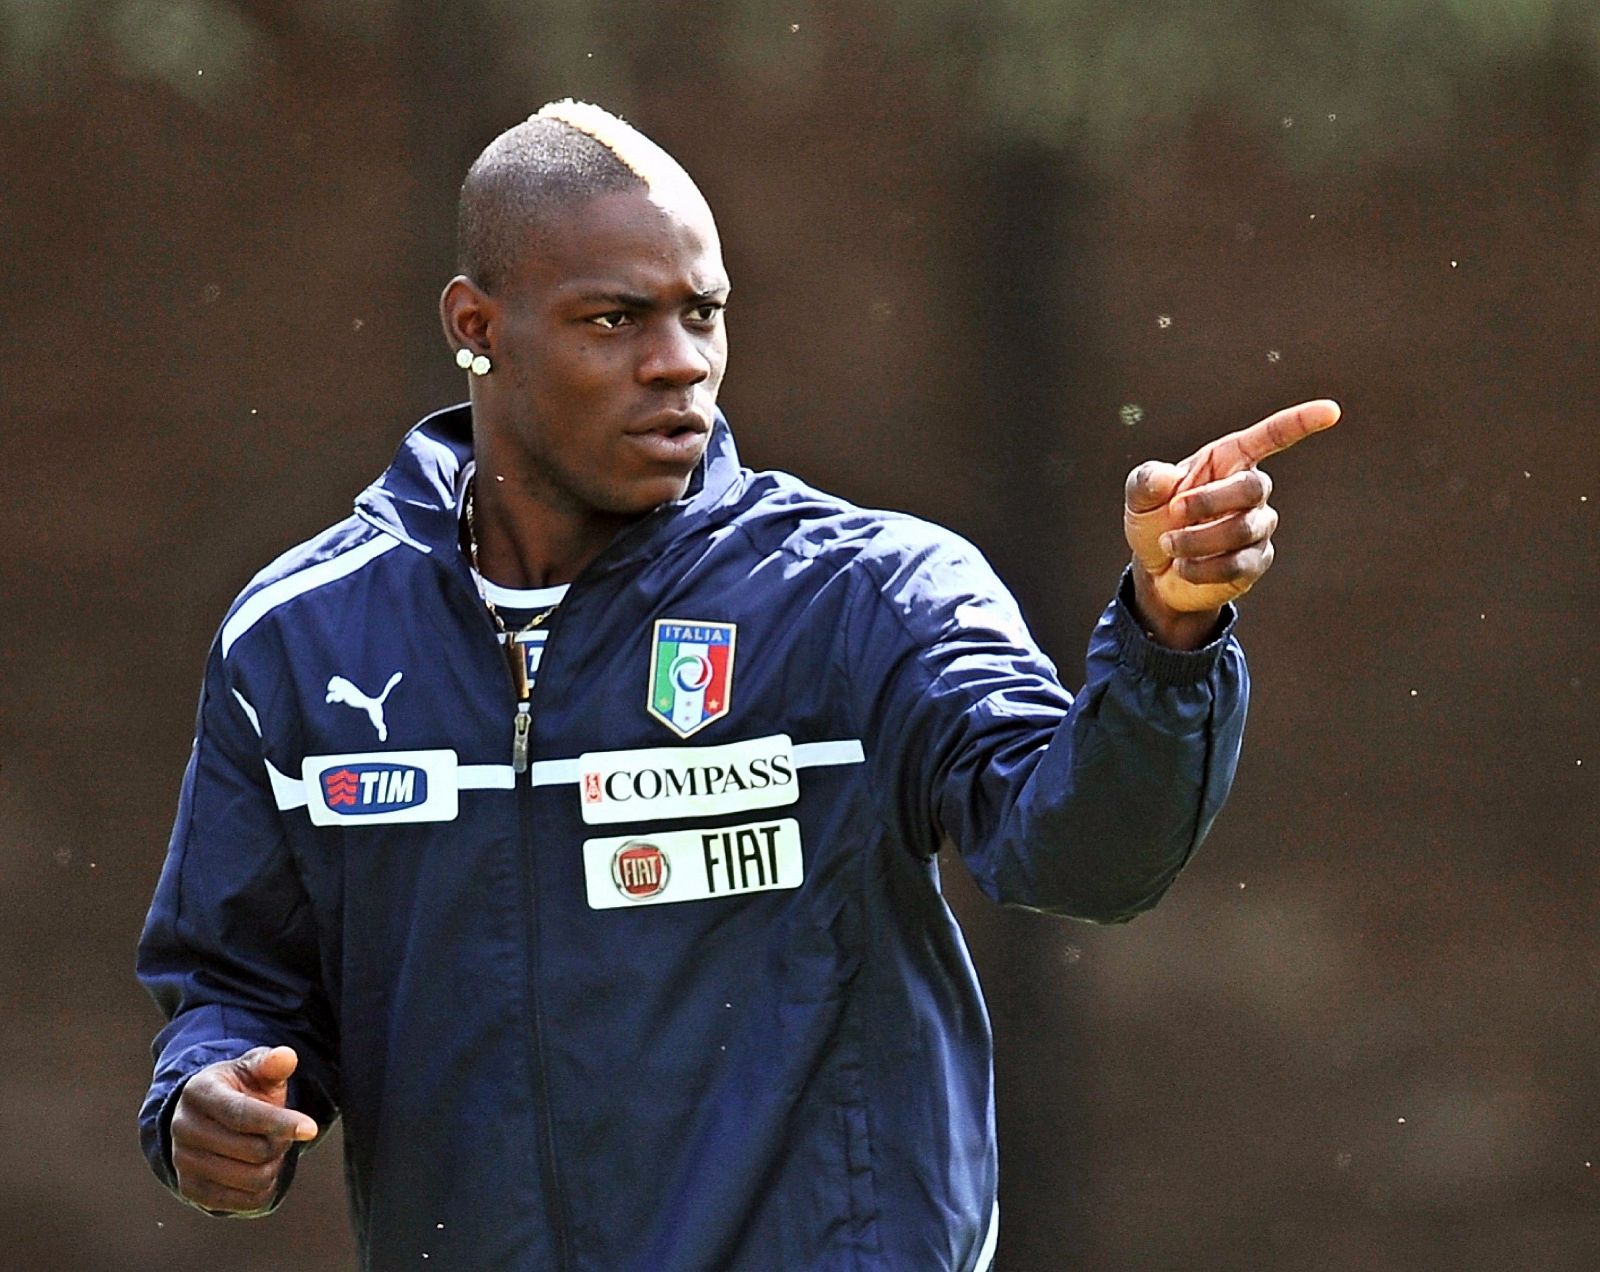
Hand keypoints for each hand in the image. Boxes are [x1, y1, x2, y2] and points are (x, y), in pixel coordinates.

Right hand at [170, 1046, 318, 1214]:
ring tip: (270, 1147)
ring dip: (273, 1165)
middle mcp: (184, 1128)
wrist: (209, 1116)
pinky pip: (244, 1202)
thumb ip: (271, 1063)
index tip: (311, 1129)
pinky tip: (260, 1167)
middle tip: (283, 1132)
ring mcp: (183, 1162)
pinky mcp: (191, 1190)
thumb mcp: (254, 1069)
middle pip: (253, 1150)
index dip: (279, 1122)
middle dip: (280, 1142)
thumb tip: (286, 1056)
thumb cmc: (240, 1088)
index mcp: (199, 1092)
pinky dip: (264, 1187)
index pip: (242, 1114)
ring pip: (252, 1179)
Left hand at [1123, 399, 1339, 647]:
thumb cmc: (1155, 520)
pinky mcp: (1256, 560)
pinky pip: (1237, 563)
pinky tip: (1184, 566)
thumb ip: (1146, 481)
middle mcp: (1250, 490)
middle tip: (1173, 513)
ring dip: (1198, 539)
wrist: (1156, 570)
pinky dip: (1202, 567)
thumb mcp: (1141, 497)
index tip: (1331, 411)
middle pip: (1252, 487)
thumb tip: (1165, 478)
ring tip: (1169, 544)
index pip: (1272, 436)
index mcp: (1228, 460)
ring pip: (1243, 529)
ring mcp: (1258, 526)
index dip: (1300, 423)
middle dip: (1209, 501)